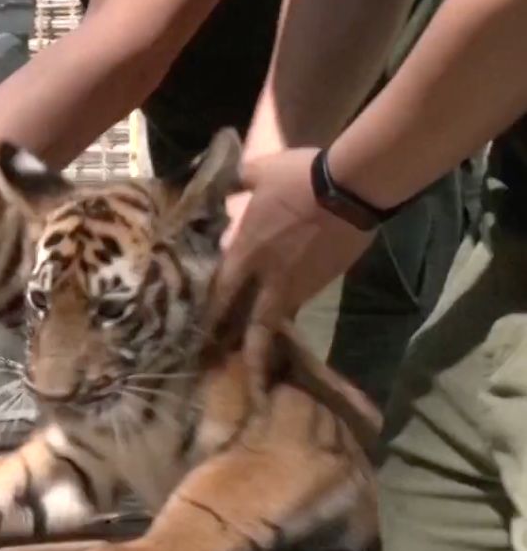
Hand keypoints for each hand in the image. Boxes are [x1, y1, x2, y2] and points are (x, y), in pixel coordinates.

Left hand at [211, 148, 373, 385]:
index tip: (199, 338)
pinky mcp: (326, 280)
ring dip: (267, 337)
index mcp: (247, 252)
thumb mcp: (259, 173)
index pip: (221, 293)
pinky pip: (301, 302)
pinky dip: (290, 312)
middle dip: (245, 354)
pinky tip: (286, 318)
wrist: (352, 187)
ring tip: (260, 360)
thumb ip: (237, 182)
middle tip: (237, 377)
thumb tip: (223, 182)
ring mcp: (302, 283)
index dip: (210, 317)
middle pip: (254, 326)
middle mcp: (271, 277)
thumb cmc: (300, 177)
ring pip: (279, 318)